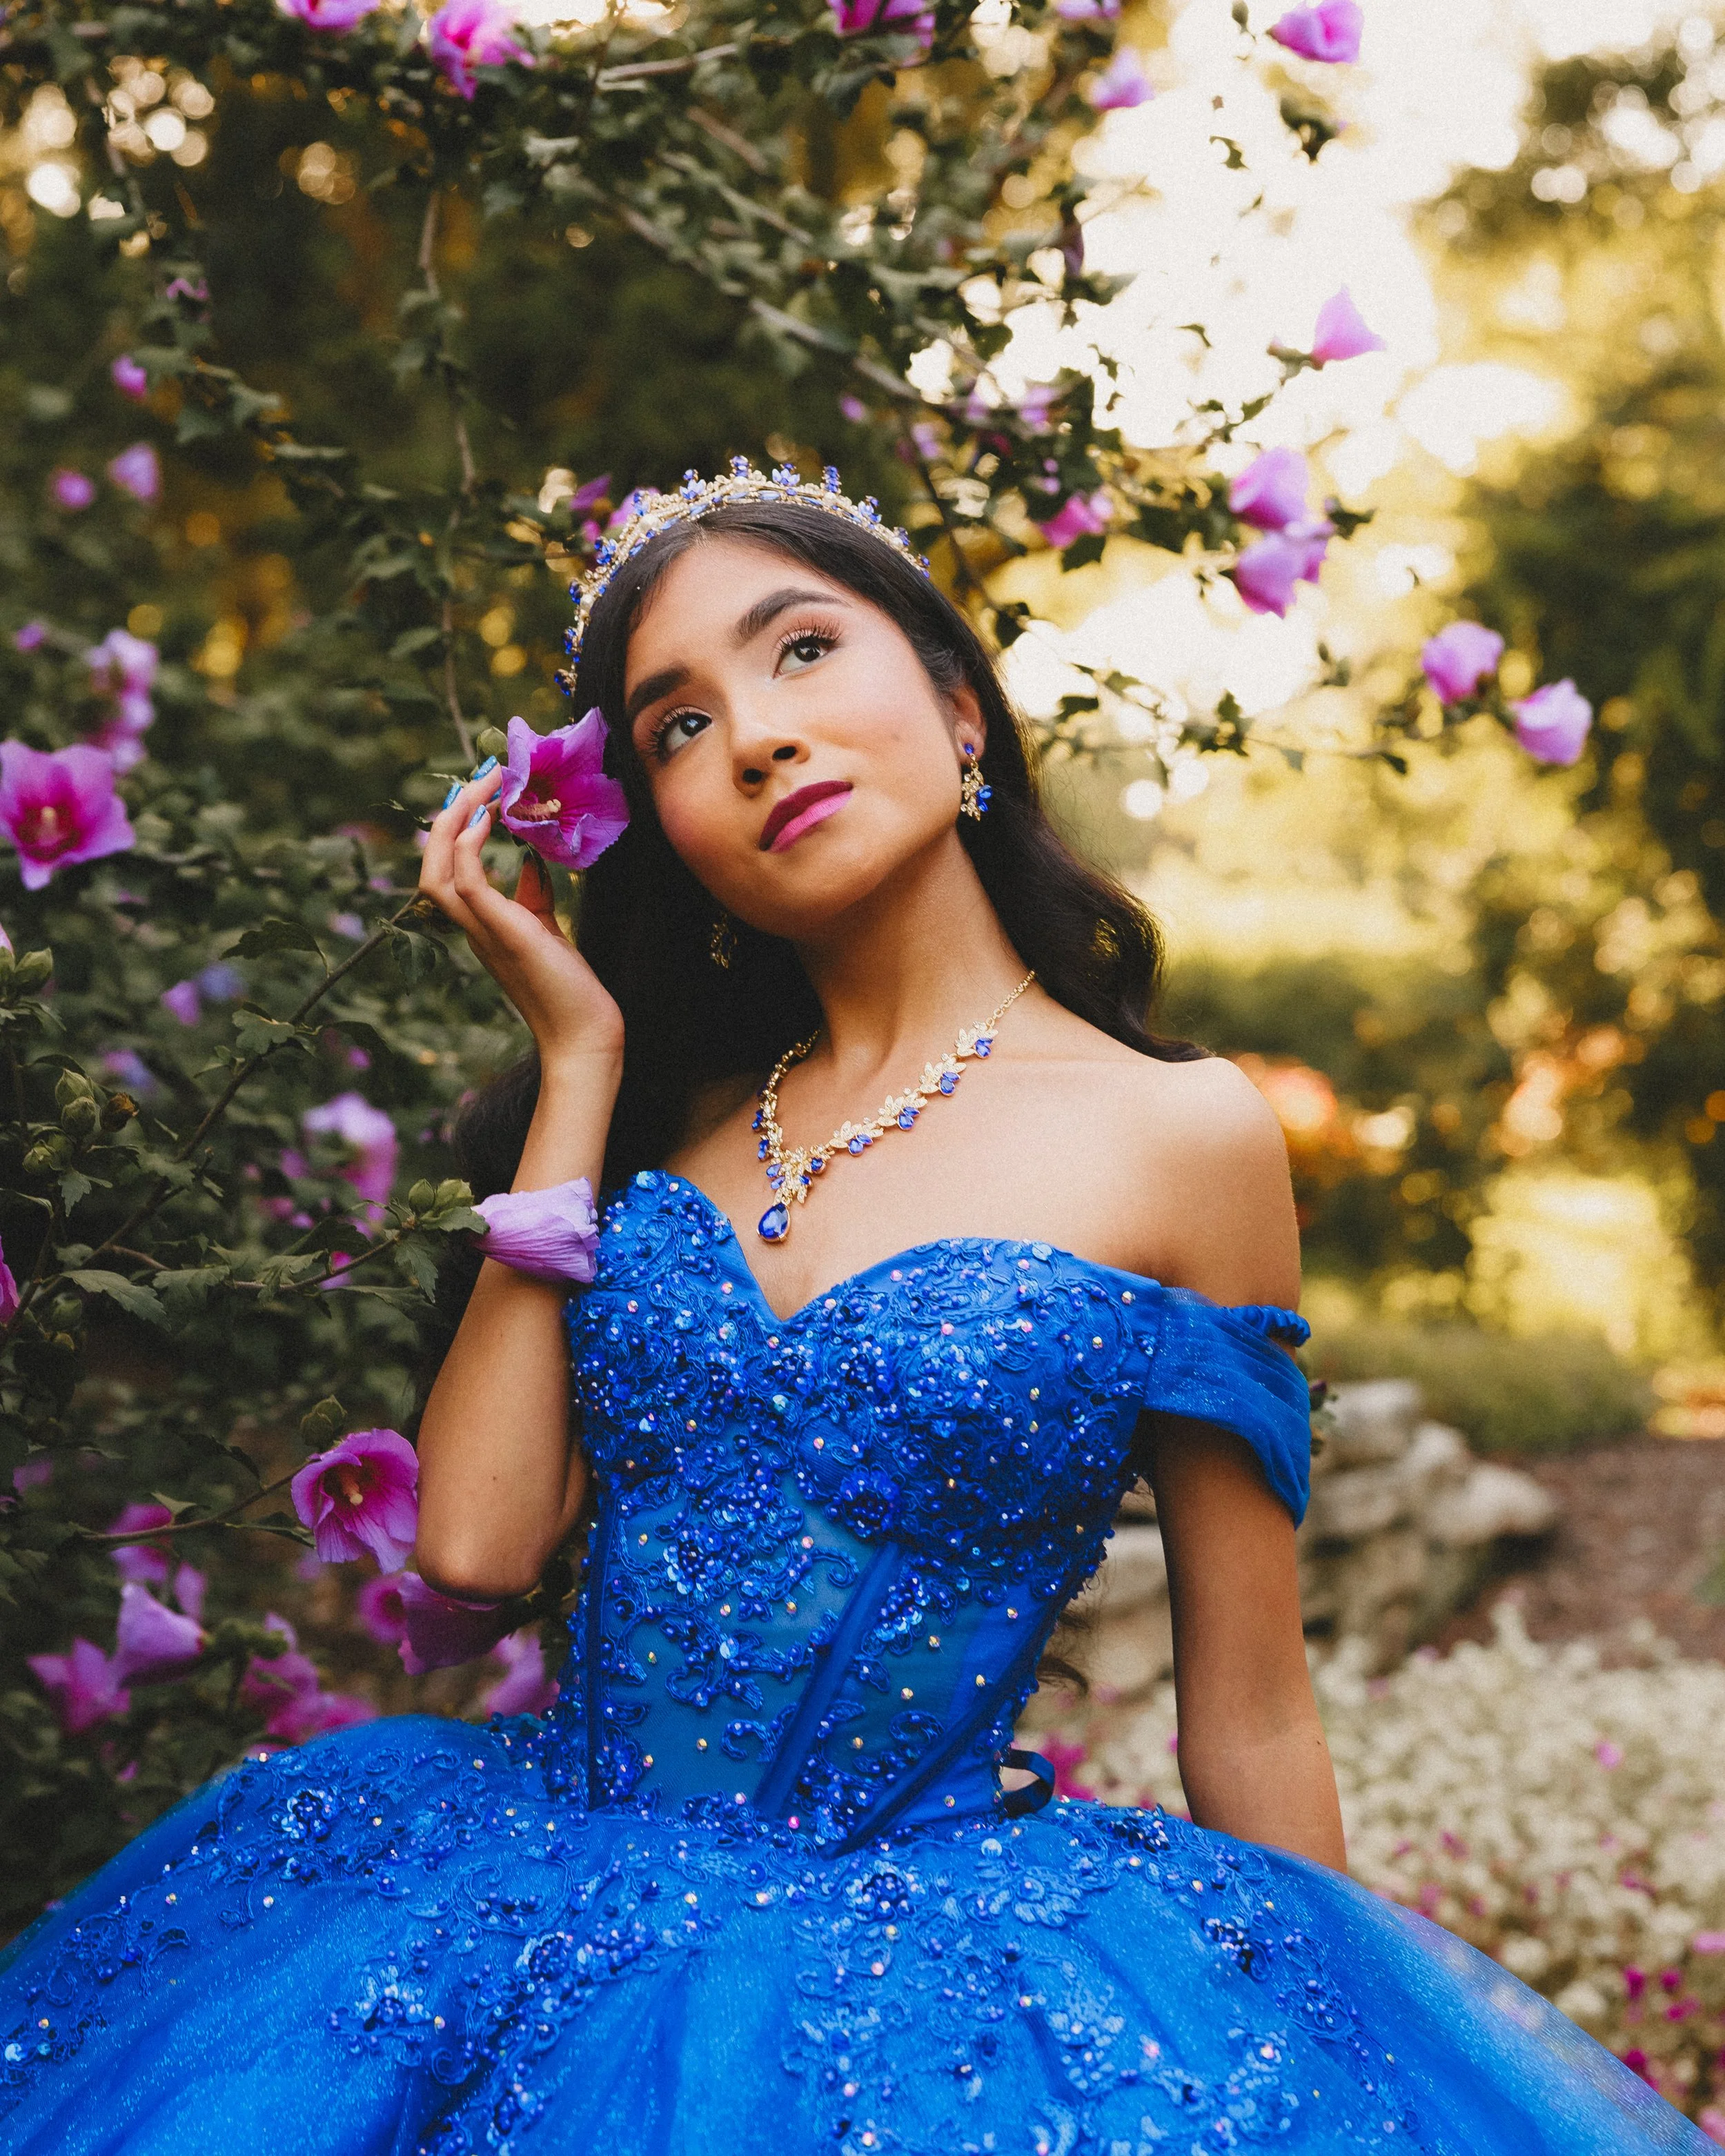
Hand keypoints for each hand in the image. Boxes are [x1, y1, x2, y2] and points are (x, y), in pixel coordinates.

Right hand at [418, 768, 623, 1070]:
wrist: (583, 1034)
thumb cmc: (569, 987)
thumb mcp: (545, 928)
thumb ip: (532, 895)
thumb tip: (532, 860)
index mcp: (479, 924)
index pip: (445, 870)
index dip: (454, 830)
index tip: (480, 794)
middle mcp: (471, 927)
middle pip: (429, 865)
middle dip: (447, 817)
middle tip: (479, 778)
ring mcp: (482, 931)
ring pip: (435, 873)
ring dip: (453, 823)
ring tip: (479, 787)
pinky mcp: (502, 933)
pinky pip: (467, 883)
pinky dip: (470, 846)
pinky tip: (490, 818)